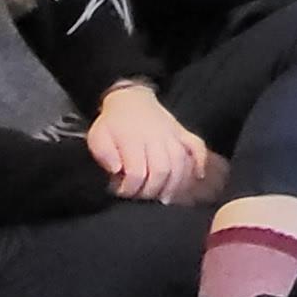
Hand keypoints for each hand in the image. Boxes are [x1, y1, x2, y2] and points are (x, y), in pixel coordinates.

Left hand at [88, 85, 211, 202]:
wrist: (129, 98)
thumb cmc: (112, 123)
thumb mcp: (97, 136)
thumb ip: (103, 154)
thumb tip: (117, 170)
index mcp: (132, 139)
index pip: (137, 172)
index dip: (130, 189)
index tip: (121, 192)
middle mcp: (156, 137)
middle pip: (161, 171)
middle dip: (151, 191)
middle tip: (141, 196)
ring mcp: (172, 134)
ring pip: (180, 164)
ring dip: (174, 185)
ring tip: (164, 197)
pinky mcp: (183, 133)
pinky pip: (197, 146)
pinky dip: (200, 162)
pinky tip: (197, 176)